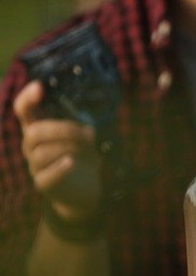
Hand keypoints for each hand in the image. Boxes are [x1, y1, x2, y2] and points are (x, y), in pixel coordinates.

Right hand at [14, 81, 102, 219]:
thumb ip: (80, 118)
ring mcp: (35, 166)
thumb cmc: (82, 153)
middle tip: (90, 133)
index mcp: (39, 128)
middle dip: (64, 129)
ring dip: (71, 147)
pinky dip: (60, 167)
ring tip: (91, 149)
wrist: (84, 188)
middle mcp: (32, 146)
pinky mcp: (43, 183)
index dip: (27, 99)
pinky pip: (47, 175)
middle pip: (34, 133)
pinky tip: (72, 162)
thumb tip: (91, 100)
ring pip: (43, 153)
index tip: (39, 87)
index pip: (23, 111)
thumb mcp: (83, 133)